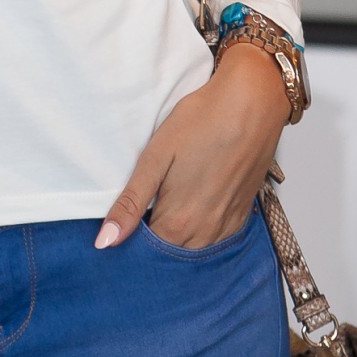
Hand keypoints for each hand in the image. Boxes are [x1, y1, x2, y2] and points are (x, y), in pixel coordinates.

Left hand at [95, 44, 290, 249]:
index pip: (147, 253)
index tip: (123, 223)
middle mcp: (206, 232)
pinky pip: (216, 238)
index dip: (131, 240)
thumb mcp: (155, 158)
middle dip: (153, 243)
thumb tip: (105, 241)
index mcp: (179, 222)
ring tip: (164, 208)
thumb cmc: (201, 122)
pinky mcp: (243, 213)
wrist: (251, 103)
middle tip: (140, 214)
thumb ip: (131, 202)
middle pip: (171, 253)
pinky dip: (200, 232)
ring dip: (177, 239)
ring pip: (194, 249)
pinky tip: (192, 208)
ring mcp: (228, 224)